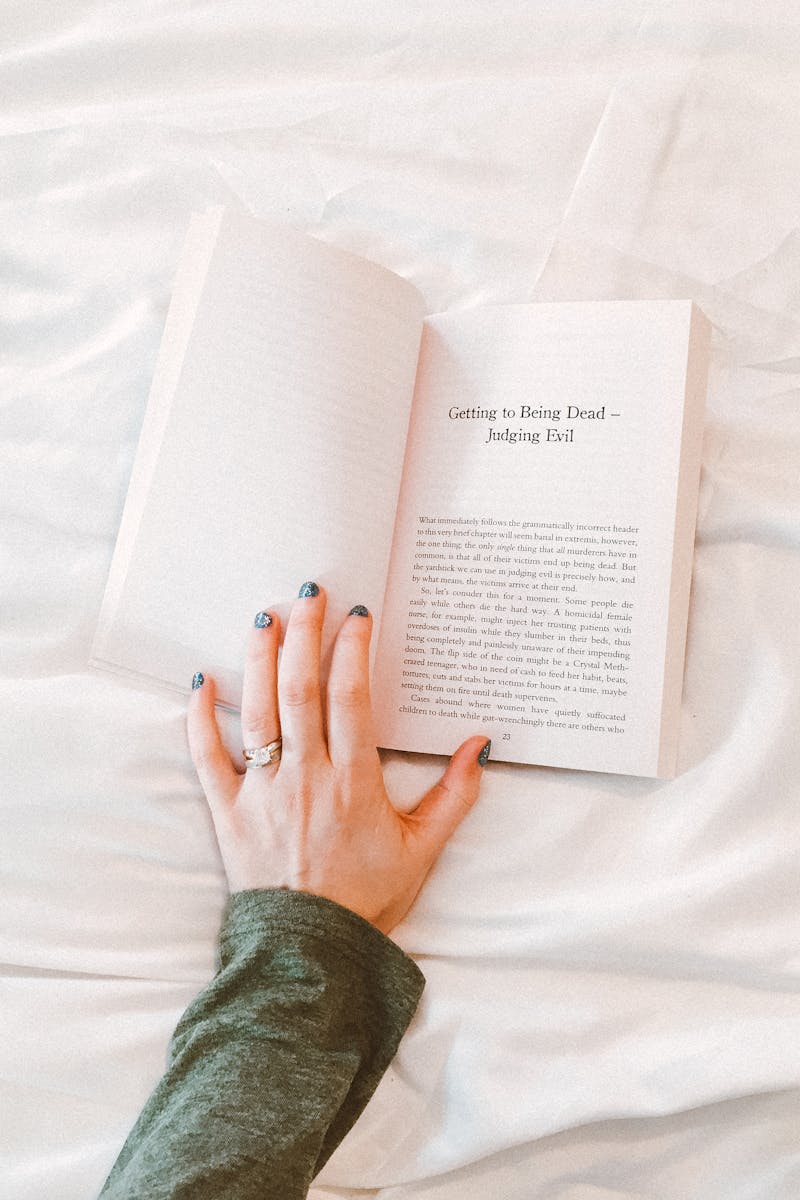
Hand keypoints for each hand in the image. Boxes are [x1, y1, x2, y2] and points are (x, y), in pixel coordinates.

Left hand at [187, 583, 489, 934]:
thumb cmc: (367, 899)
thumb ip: (455, 795)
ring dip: (258, 658)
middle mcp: (306, 775)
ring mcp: (263, 791)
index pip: (350, 697)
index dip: (352, 650)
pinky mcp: (229, 811)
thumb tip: (480, 747)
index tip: (356, 617)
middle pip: (300, 688)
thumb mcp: (424, 850)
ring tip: (264, 617)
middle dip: (303, 633)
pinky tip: (203, 681)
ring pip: (257, 710)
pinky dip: (202, 718)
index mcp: (354, 780)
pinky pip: (207, 757)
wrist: (311, 951)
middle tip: (308, 593)